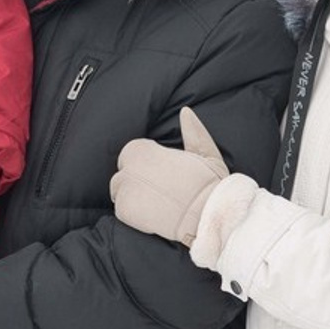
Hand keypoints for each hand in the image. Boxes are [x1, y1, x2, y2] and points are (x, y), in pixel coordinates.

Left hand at [111, 107, 230, 246]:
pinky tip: (153, 216)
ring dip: (133, 198)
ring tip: (156, 205)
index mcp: (142, 149)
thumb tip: (186, 112)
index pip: (131, 155)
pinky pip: (122, 211)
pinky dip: (134, 215)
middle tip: (160, 192)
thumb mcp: (206, 153)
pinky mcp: (124, 210)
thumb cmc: (209, 184)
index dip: (147, 166)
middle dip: (137, 182)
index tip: (162, 176)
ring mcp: (124, 188)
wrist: (206, 214)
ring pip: (120, 192)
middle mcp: (129, 166)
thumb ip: (193, 131)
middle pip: (123, 174)